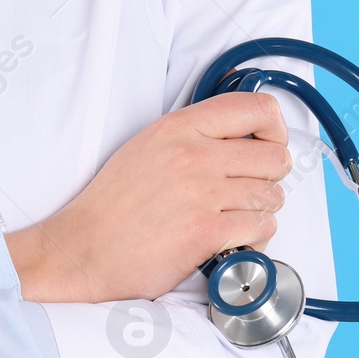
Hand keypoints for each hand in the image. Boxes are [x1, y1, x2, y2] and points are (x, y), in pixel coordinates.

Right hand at [6, 92, 290, 303]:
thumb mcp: (146, 148)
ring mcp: (203, 193)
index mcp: (178, 128)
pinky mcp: (208, 231)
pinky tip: (228, 240)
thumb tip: (240, 139)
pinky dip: (253, 239)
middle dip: (270, 178)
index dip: (275, 129)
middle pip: (275, 156)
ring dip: (260, 211)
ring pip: (272, 196)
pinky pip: (261, 228)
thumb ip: (191, 136)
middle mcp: (194, 154)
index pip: (257, 108)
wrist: (82, 249)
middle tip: (248, 190)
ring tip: (232, 218)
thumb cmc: (111, 206)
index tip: (267, 145)